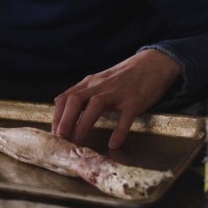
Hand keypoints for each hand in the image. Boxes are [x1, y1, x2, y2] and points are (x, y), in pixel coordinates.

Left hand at [51, 50, 179, 149]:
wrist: (153, 64)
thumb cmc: (124, 76)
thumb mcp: (99, 81)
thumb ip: (82, 93)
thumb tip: (61, 107)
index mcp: (89, 83)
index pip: (66, 97)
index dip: (57, 115)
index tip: (53, 132)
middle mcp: (100, 86)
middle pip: (76, 100)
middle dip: (65, 120)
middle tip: (60, 139)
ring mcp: (117, 92)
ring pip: (95, 106)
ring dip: (83, 124)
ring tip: (78, 142)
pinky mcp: (135, 100)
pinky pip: (125, 116)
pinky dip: (118, 131)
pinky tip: (113, 144)